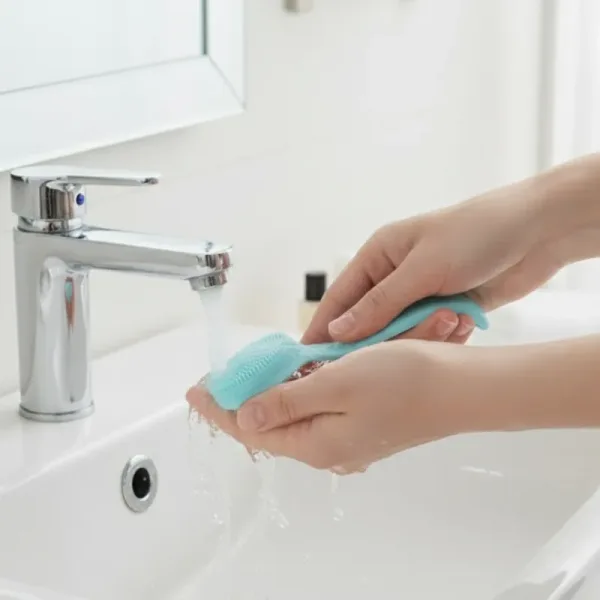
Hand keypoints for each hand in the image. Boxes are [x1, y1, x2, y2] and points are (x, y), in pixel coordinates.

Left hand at [186, 340, 467, 472]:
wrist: (460, 387)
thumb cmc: (405, 381)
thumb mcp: (336, 384)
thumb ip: (286, 402)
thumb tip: (245, 417)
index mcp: (317, 443)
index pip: (252, 429)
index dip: (220, 408)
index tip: (195, 390)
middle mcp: (329, 447)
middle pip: (270, 424)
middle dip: (242, 400)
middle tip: (219, 378)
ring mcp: (346, 437)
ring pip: (293, 414)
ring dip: (271, 392)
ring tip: (249, 372)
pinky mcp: (360, 423)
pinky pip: (316, 407)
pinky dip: (299, 389)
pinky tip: (294, 370)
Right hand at [303, 179, 564, 344]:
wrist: (538, 232)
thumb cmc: (475, 235)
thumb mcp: (422, 269)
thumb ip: (378, 305)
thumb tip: (337, 331)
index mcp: (379, 256)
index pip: (340, 298)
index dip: (324, 329)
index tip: (310, 361)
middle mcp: (395, 276)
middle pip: (370, 322)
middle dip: (384, 337)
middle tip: (391, 351)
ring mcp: (421, 294)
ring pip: (402, 333)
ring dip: (424, 334)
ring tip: (449, 321)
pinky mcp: (446, 309)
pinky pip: (431, 335)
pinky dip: (445, 335)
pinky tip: (465, 321)